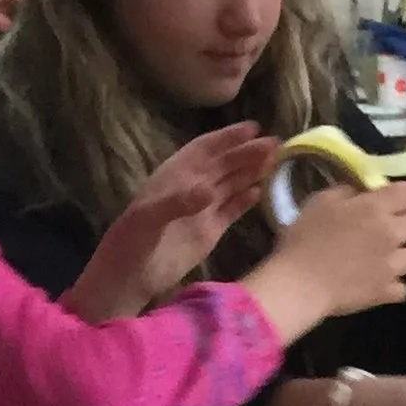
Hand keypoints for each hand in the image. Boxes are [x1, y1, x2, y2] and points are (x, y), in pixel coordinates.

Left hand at [78, 126, 276, 319]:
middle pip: (223, 165)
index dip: (228, 137)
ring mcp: (201, 210)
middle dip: (247, 152)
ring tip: (275, 160)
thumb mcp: (148, 219)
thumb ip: (178, 202)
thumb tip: (209, 190)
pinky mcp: (209, 231)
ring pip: (231, 184)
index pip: (204, 150)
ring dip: (251, 171)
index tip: (253, 127)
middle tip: (275, 144)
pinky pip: (231, 210)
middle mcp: (190, 188)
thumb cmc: (131, 243)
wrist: (130, 278)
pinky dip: (246, 200)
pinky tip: (261, 191)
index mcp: (174, 177)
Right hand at [244, 183, 405, 347]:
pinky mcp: (386, 292)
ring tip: (386, 258)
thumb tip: (360, 191)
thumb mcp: (320, 202)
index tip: (389, 201)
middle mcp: (391, 234)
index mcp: (375, 208)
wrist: (301, 284)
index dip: (402, 195)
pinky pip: (404, 288)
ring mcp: (392, 266)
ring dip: (405, 256)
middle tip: (385, 228)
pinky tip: (378, 283)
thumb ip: (346, 192)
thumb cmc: (305, 238)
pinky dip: (393, 286)